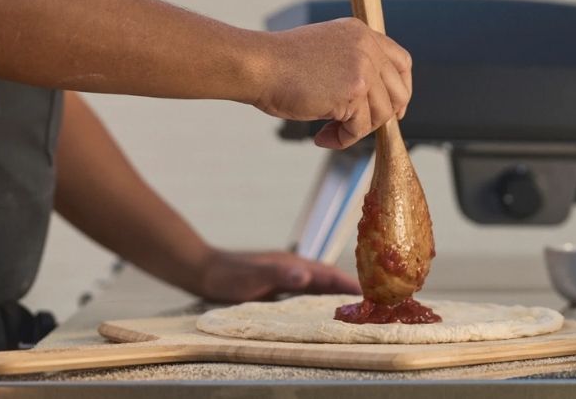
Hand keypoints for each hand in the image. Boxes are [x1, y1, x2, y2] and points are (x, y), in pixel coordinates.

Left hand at [194, 249, 360, 302]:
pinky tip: (320, 311)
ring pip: (318, 286)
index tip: (373, 291)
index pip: (329, 274)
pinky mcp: (276, 286)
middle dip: (349, 289)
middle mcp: (292, 268)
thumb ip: (279, 275)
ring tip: (355, 310)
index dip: (350, 283)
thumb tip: (307, 275)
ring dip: (335, 296)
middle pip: (328, 280)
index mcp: (292, 264)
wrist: (203, 270)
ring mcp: (284, 276)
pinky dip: (318, 301)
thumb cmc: (228, 275)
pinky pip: (305, 294)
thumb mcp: (254, 277)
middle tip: (372, 303)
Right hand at [253, 18, 411, 149]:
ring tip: (328, 132)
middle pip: (398, 91)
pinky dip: (342, 139)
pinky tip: (321, 137)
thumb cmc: (279, 65)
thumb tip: (369, 101)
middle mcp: (366, 46)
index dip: (401, 88)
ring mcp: (363, 67)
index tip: (393, 109)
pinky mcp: (354, 90)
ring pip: (381, 114)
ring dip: (355, 130)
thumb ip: (350, 65)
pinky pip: (360, 128)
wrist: (258, 65)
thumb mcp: (324, 52)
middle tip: (356, 128)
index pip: (401, 61)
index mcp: (360, 33)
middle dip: (381, 116)